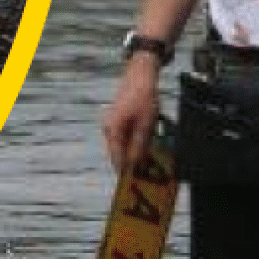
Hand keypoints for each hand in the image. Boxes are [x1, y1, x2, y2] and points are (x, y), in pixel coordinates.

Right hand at [102, 58, 159, 175]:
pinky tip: (146, 145)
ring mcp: (111, 125)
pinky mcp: (117, 121)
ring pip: (122, 147)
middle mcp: (108, 130)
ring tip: (149, 161)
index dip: (127, 173)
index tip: (138, 184)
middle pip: (118, 154)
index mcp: (113, 132)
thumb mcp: (146, 125)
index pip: (117, 160)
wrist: (140, 74)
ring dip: (134, 153)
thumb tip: (135, 166)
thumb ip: (140, 146)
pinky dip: (134, 143)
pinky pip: (124, 138)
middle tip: (148, 174)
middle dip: (132, 164)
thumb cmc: (144, 99)